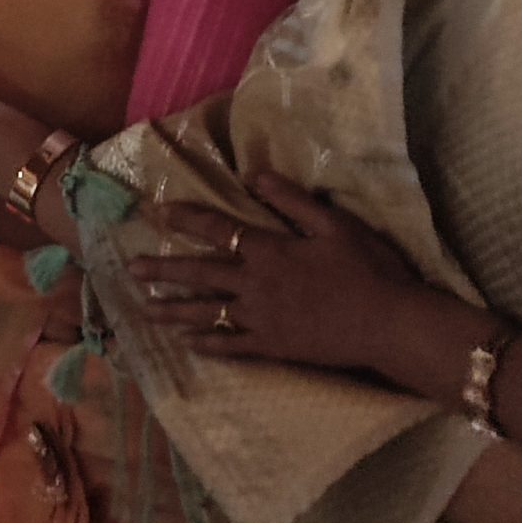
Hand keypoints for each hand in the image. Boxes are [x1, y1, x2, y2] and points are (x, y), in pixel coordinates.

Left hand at [128, 172, 427, 372]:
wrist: (391, 325)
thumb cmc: (369, 269)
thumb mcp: (335, 224)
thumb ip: (293, 201)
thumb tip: (255, 175)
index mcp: (270, 251)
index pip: (218, 229)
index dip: (186, 219)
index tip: (156, 212)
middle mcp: (256, 286)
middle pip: (200, 274)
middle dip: (162, 270)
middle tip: (130, 268)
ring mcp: (262, 320)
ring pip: (207, 313)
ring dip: (174, 310)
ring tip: (145, 310)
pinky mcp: (275, 347)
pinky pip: (233, 346)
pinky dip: (209, 344)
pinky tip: (190, 345)